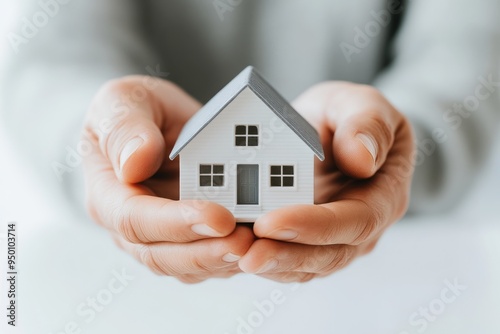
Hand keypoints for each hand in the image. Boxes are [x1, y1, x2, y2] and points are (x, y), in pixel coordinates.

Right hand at [83, 76, 253, 282]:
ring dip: (223, 260)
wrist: (158, 123)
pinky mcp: (189, 239)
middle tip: (246, 241)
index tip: (219, 217)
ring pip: (188, 266)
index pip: (134, 219)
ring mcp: (161, 237)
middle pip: (162, 255)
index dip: (176, 222)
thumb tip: (134, 163)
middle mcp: (130, 225)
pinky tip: (259, 245)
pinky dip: (233, 256)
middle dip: (206, 251)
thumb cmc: (137, 111)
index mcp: (108, 192)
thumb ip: (124, 127)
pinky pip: (208, 260)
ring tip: (258, 246)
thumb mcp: (125, 100)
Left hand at [239, 82, 414, 281]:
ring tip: (234, 256)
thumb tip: (363, 159)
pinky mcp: (305, 241)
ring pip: (305, 266)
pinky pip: (287, 259)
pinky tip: (234, 251)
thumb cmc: (348, 117)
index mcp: (383, 194)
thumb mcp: (360, 103)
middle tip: (247, 255)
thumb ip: (367, 123)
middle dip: (286, 257)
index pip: (354, 221)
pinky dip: (261, 256)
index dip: (314, 225)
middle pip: (328, 255)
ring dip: (270, 264)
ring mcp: (333, 239)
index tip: (272, 221)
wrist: (333, 130)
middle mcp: (360, 227)